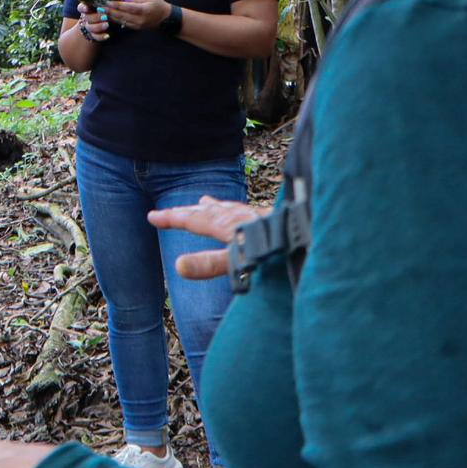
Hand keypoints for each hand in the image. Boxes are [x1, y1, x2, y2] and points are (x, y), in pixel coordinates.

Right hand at [77, 4, 111, 40]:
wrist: (108, 23)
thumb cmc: (108, 10)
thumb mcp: (107, 5)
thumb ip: (107, 2)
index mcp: (88, 8)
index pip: (81, 7)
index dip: (83, 8)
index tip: (87, 8)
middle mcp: (87, 17)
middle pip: (86, 17)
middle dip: (95, 17)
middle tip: (105, 16)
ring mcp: (89, 27)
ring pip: (90, 27)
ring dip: (98, 26)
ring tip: (107, 25)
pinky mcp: (94, 35)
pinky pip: (95, 37)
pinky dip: (101, 36)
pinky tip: (107, 36)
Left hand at [103, 0, 170, 30]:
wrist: (166, 18)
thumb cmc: (158, 5)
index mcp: (144, 10)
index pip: (128, 7)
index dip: (116, 5)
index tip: (107, 1)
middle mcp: (140, 19)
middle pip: (122, 15)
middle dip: (110, 11)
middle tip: (100, 6)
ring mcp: (138, 25)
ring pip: (121, 20)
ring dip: (111, 16)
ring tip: (102, 11)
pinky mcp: (136, 28)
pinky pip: (124, 23)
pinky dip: (116, 19)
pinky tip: (109, 15)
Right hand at [148, 195, 271, 279]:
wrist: (314, 236)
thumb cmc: (281, 250)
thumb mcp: (241, 260)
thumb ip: (210, 264)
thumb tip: (178, 265)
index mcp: (229, 225)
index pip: (195, 220)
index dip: (173, 218)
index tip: (152, 216)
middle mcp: (241, 216)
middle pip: (209, 211)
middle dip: (186, 211)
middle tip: (166, 211)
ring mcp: (259, 216)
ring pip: (229, 208)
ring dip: (213, 206)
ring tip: (203, 201)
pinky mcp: (275, 220)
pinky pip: (246, 211)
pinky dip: (236, 210)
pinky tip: (246, 215)